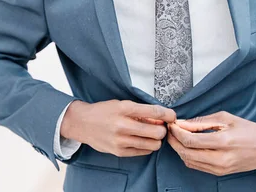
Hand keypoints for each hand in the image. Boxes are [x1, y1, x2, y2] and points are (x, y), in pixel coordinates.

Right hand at [61, 100, 176, 156]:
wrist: (82, 123)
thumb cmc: (103, 112)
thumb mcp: (121, 104)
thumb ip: (140, 111)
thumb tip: (160, 117)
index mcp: (124, 109)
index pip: (154, 112)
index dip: (168, 114)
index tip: (172, 116)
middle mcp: (123, 125)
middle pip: (157, 132)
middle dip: (163, 129)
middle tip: (161, 126)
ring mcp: (121, 141)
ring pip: (153, 144)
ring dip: (156, 139)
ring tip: (152, 134)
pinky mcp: (119, 152)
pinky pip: (144, 152)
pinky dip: (147, 146)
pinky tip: (143, 140)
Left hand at [167, 111, 255, 175]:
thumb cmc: (248, 130)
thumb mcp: (225, 118)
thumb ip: (201, 122)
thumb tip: (182, 123)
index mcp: (224, 141)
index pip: (190, 140)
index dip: (177, 132)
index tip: (172, 124)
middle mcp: (221, 158)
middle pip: (186, 153)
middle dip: (174, 141)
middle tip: (170, 130)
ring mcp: (220, 168)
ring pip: (189, 161)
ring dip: (179, 149)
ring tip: (176, 136)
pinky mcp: (220, 173)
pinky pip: (196, 166)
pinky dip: (187, 156)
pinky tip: (186, 146)